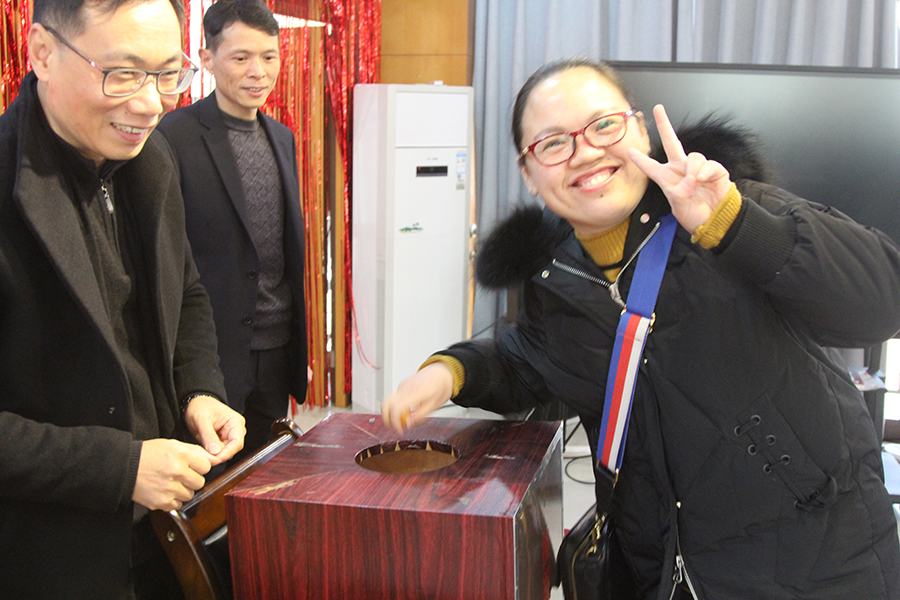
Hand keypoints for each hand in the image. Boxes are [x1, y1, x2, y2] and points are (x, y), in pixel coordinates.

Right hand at [132, 438, 211, 510]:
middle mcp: (177, 472)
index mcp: (181, 455)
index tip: (191, 466)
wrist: (124, 468)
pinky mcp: (162, 502)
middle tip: (179, 475)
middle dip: (192, 479)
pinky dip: (173, 500)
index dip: (199, 466)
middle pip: (200, 482)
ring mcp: (170, 488)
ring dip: (183, 490)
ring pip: (190, 495)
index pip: (206, 466)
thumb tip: (214, 458)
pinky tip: (165, 491)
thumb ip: (195, 451)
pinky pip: (178, 505)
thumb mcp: (172, 445)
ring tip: (170, 482)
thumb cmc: (148, 455)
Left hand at [183, 395, 245, 465]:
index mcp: (235, 422)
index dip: (227, 453)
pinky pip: (218, 452)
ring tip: (202, 456)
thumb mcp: (201, 419)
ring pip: (225, 453)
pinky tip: (202, 454)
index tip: (215, 459)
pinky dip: (210, 454)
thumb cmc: (200, 406)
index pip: (237, 442)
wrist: (194, 403)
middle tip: (205, 460)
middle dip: (219, 456)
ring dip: (214, 456)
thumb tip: (215, 452)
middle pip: (232, 450)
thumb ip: (208, 435)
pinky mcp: (220, 441)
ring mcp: (228, 437)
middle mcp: (235, 431)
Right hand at [381, 362, 453, 433]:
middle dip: (386, 417)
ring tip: (401, 419)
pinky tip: (407, 409)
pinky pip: (395, 397)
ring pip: (388, 400)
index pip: (398, 408)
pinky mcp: (402, 384)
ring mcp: (403, 385)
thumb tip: (408, 424)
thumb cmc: (441, 386)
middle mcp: (407, 387)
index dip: (395, 422)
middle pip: (386, 403)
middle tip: (394, 426)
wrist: (441, 371)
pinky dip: (397, 406)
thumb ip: (420, 415)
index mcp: (417, 392)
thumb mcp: (435, 404)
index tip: (399, 429)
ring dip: (391, 412)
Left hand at [629, 104, 731, 233]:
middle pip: (671, 142)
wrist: (716, 219)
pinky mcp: (713, 169)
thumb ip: (680, 194)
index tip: (630, 151)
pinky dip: (704, 172)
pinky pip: (707, 164)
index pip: (651, 167)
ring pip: (692, 157)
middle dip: (664, 124)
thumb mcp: (680, 208)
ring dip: (692, 170)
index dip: (641, 159)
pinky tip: (703, 180)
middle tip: (658, 108)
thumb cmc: (695, 215)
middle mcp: (680, 169)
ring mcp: (696, 167)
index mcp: (667, 179)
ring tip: (694, 183)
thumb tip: (689, 179)